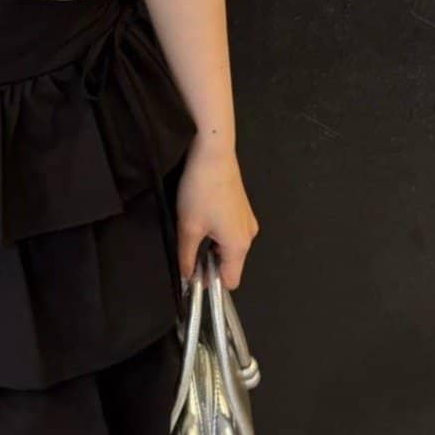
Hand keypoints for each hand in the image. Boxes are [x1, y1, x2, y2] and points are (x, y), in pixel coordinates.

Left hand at [174, 140, 257, 291]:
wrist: (213, 153)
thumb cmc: (201, 191)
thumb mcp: (188, 227)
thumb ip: (187, 257)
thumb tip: (187, 277)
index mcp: (239, 246)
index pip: (231, 281)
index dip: (210, 282)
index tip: (191, 274)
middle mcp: (249, 236)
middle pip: (230, 264)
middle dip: (209, 263)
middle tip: (186, 249)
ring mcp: (248, 220)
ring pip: (229, 247)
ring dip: (211, 246)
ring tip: (191, 230)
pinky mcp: (242, 208)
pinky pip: (230, 232)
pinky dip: (216, 232)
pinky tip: (200, 217)